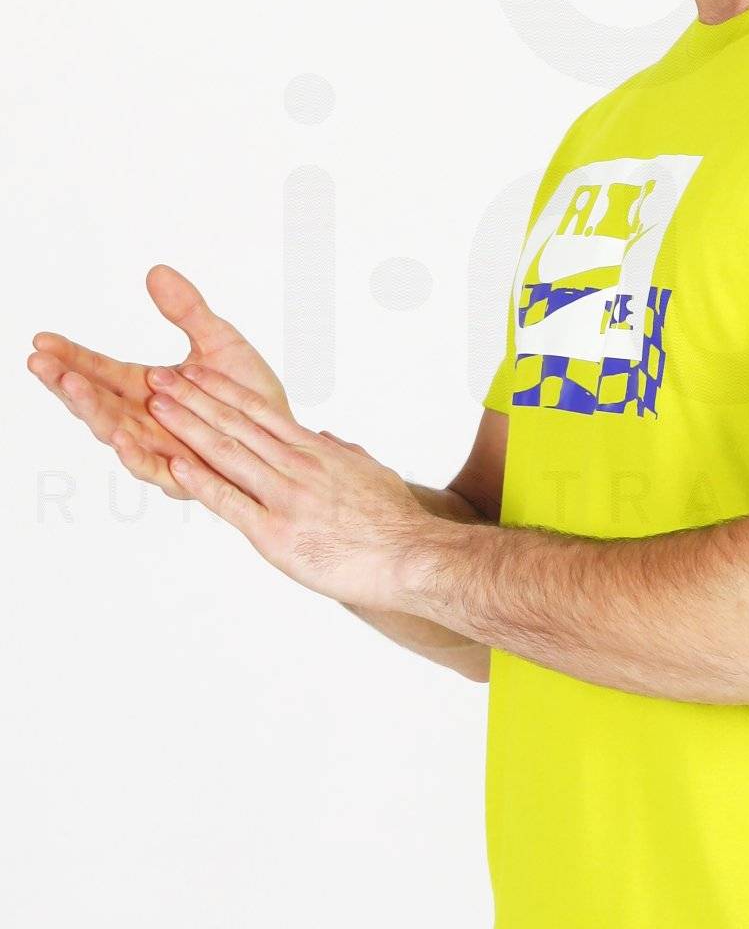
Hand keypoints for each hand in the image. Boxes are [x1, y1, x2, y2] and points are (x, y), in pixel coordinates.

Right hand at [28, 263, 295, 501]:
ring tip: (73, 388)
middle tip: (40, 362)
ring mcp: (163, 449)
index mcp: (147, 389)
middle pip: (97, 403)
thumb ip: (188, 310)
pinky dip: (136, 455)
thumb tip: (158, 272)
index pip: (100, 371)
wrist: (285, 435)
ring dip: (92, 411)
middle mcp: (147, 421)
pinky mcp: (186, 476)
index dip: (71, 356)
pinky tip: (121, 439)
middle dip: (66, 382)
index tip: (42, 340)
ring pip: (116, 434)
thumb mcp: (219, 341)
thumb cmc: (249, 395)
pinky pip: (155, 470)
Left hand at [138, 359, 437, 611]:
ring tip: (155, 406)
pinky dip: (201, 483)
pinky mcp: (277, 535)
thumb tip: (324, 438)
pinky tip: (174, 465)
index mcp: (316, 453)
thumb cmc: (397, 523)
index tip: (194, 371)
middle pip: (235, 424)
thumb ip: (344, 454)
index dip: (222, 390)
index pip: (260, 412)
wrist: (414, 557)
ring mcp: (285, 498)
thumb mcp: (372, 474)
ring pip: (227, 454)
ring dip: (188, 428)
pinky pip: (231, 504)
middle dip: (192, 398)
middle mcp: (297, 467)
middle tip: (158, 376)